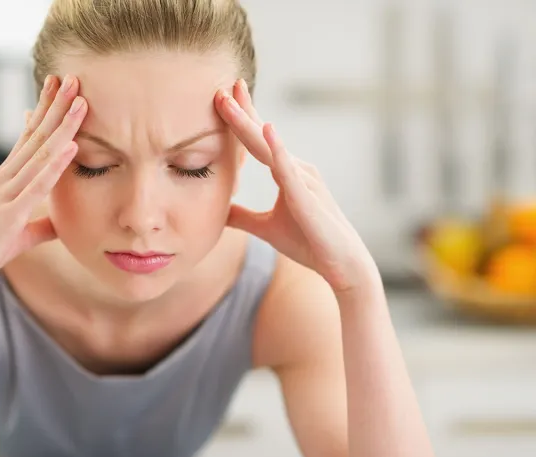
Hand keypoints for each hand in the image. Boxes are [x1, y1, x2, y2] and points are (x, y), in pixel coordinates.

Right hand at [0, 75, 87, 300]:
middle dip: (55, 106)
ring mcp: (6, 193)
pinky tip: (71, 145)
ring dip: (61, 126)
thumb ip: (42, 222)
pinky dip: (55, 164)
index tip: (61, 89)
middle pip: (35, 136)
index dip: (46, 112)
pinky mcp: (9, 214)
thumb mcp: (20, 233)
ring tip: (80, 102)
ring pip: (39, 153)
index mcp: (7, 180)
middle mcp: (5, 179)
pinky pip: (37, 185)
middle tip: (73, 77)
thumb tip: (61, 221)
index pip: (29, 138)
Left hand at [214, 80, 378, 292]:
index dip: (241, 119)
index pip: (258, 141)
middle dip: (242, 111)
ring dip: (250, 123)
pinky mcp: (308, 198)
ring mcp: (304, 180)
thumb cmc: (308, 243)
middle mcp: (296, 170)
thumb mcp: (265, 228)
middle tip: (222, 87)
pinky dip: (278, 151)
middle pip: (262, 136)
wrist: (341, 265)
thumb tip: (219, 210)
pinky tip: (268, 130)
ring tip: (232, 99)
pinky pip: (289, 171)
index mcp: (287, 173)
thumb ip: (243, 217)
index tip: (223, 97)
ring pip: (271, 148)